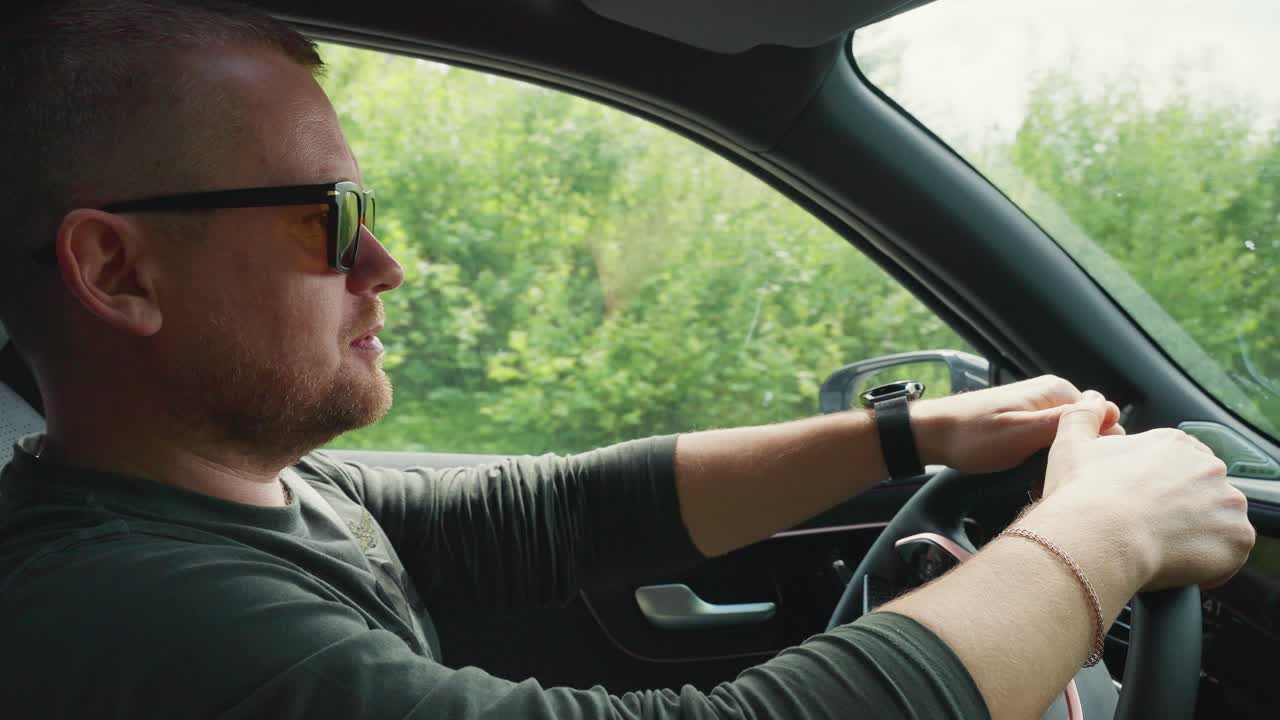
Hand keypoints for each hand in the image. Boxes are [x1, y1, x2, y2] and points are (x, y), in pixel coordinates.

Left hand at [912, 375, 1122, 472]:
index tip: (1079, 468)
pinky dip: (1044, 463)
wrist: (933, 435)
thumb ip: (1065, 421)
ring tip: (1040, 482)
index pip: (1104, 419)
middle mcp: (1051, 396)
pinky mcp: (1025, 425)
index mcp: (1057, 391)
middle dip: (1077, 458)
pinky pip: (1048, 446)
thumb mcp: (1023, 432)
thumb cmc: (972, 435)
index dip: (1097, 447)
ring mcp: (1037, 410)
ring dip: (1059, 464)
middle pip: (1086, 432)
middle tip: (1056, 478)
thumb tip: (1108, 409)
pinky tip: (1031, 479)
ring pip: (1067, 443)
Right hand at [1041, 394, 1254, 589]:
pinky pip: (1229, 553)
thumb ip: (1083, 416)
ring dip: (1196, 534)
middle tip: (1146, 527)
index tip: (1138, 503)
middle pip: (1201, 491)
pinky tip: (1175, 563)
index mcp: (1174, 444)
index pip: (1178, 464)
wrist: (1099, 536)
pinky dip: (1209, 561)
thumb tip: (1094, 401)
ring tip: (1160, 548)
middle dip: (1180, 509)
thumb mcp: (1071, 443)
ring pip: (1217, 521)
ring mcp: (1228, 502)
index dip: (1157, 487)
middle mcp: (1209, 467)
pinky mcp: (1237, 538)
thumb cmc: (1083, 493)